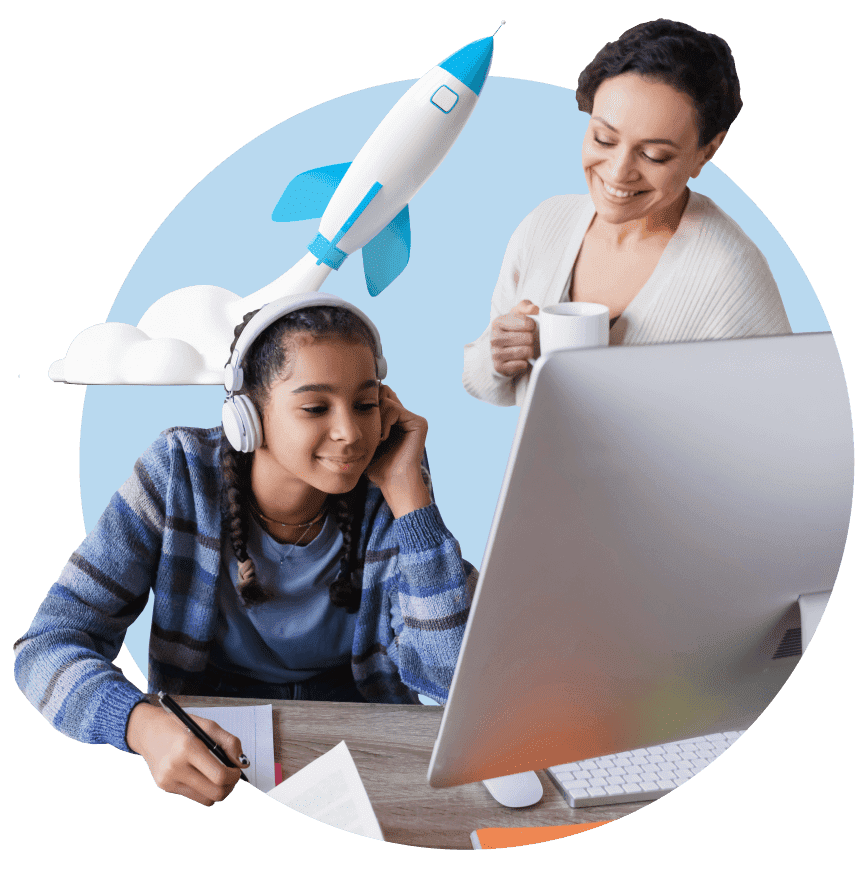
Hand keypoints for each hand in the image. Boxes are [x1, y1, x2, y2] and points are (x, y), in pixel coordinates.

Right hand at [127, 702, 245, 804]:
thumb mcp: (207, 725)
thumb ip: (229, 743)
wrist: (148, 731)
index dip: (234, 775)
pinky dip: (203, 790)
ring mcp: (168, 780)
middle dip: (229, 786)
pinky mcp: (165, 787)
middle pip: (215, 793)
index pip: (219, 775)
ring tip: (218, 775)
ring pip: (206, 800)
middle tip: (232, 775)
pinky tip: (202, 775)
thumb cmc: (180, 726)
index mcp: (187, 748)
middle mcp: (175, 767)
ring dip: (218, 790)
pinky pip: (193, 797)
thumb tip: (243, 764)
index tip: (237, 769)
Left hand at [365, 384, 429, 517]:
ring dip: (377, 418)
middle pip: (383, 390)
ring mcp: (413, 419)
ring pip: (386, 398)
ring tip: (378, 438)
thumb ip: (363, 422)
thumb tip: (351, 403)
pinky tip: (384, 438)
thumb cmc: (377, 467)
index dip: (367, 405)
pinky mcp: (419, 422)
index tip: (362, 424)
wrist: (392, 482)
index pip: (378, 396)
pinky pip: (394, 408)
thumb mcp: (365, 441)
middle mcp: (405, 416)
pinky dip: (385, 422)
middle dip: (371, 407)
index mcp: (394, 419)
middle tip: (369, 428)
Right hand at [490, 300, 538, 376]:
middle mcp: (494, 338)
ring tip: (524, 348)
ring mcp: (495, 353)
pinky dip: (525, 362)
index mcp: (498, 322)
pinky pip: (522, 364)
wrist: (502, 351)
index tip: (528, 328)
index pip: (528, 323)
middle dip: (531, 339)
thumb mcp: (517, 315)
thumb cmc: (512, 331)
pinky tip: (520, 359)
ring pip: (526, 351)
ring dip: (529, 351)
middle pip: (528, 338)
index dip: (532, 326)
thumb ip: (526, 306)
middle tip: (525, 340)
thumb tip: (534, 309)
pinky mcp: (499, 367)